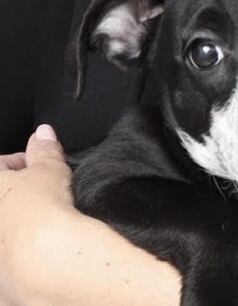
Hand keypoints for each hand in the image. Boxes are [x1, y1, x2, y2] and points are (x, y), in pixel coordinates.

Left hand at [0, 124, 75, 305]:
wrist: (46, 263)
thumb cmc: (41, 212)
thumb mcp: (49, 170)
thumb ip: (45, 150)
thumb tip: (43, 134)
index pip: (3, 165)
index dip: (26, 163)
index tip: (43, 168)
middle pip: (3, 200)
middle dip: (19, 196)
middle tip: (44, 196)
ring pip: (6, 232)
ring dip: (18, 226)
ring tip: (46, 226)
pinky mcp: (0, 287)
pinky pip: (10, 265)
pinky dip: (21, 258)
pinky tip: (41, 254)